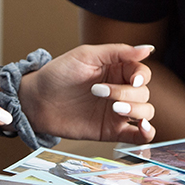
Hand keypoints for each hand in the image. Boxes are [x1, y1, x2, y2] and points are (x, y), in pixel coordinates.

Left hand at [19, 43, 155, 143]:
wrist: (36, 101)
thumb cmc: (58, 74)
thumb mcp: (86, 56)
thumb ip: (117, 52)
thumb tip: (148, 48)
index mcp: (117, 70)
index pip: (142, 72)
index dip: (141, 76)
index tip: (133, 80)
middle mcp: (121, 90)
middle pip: (144, 93)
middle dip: (127, 94)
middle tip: (100, 92)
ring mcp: (117, 112)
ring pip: (145, 112)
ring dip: (136, 111)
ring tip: (114, 109)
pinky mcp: (112, 131)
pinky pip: (138, 135)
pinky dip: (146, 133)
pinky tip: (142, 128)